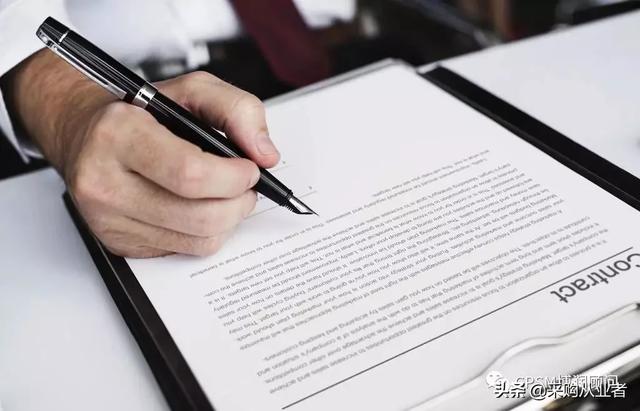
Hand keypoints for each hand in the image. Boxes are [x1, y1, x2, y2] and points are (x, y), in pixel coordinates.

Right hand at [6, 50, 279, 256]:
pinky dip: (205, 232)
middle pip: (200, 216)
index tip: (250, 169)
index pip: (191, 174)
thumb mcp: (191, 90)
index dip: (234, 177)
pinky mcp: (117, 243)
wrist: (83, 134)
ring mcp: (108, 219)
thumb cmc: (141, 113)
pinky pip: (183, 251)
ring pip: (197, 240)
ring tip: (228, 195)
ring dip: (228, 219)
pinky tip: (200, 208)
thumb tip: (265, 154)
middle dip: (239, 202)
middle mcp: (104, 181)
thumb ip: (237, 110)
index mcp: (119, 134)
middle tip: (246, 185)